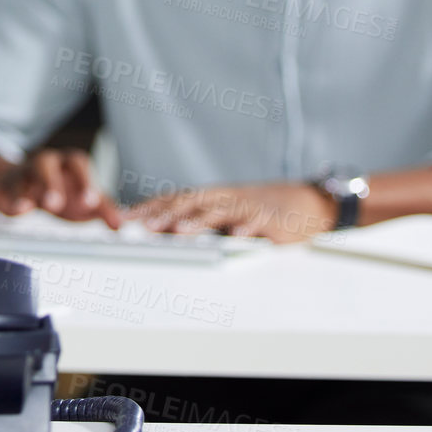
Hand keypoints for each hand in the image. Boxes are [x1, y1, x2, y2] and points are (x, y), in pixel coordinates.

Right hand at [0, 146, 121, 225]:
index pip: (77, 162)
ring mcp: (16, 175)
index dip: (84, 180)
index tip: (89, 202)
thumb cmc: (62, 191)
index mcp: (65, 164)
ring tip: (20, 210)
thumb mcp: (82, 197)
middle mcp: (40, 165)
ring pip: (14, 178)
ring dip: (16, 193)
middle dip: (48, 182)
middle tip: (52, 203)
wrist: (25, 183)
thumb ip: (102, 209)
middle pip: (43, 164)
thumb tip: (121, 225)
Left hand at [124, 182, 334, 242]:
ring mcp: (248, 206)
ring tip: (180, 231)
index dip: (150, 208)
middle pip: (191, 203)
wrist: (305, 203)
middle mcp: (225, 198)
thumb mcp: (223, 213)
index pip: (173, 200)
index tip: (126, 218)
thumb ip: (196, 219)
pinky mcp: (272, 218)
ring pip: (221, 211)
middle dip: (167, 215)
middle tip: (146, 227)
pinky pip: (259, 222)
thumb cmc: (258, 209)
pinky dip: (249, 227)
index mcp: (210, 197)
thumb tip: (160, 229)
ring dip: (199, 221)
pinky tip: (238, 234)